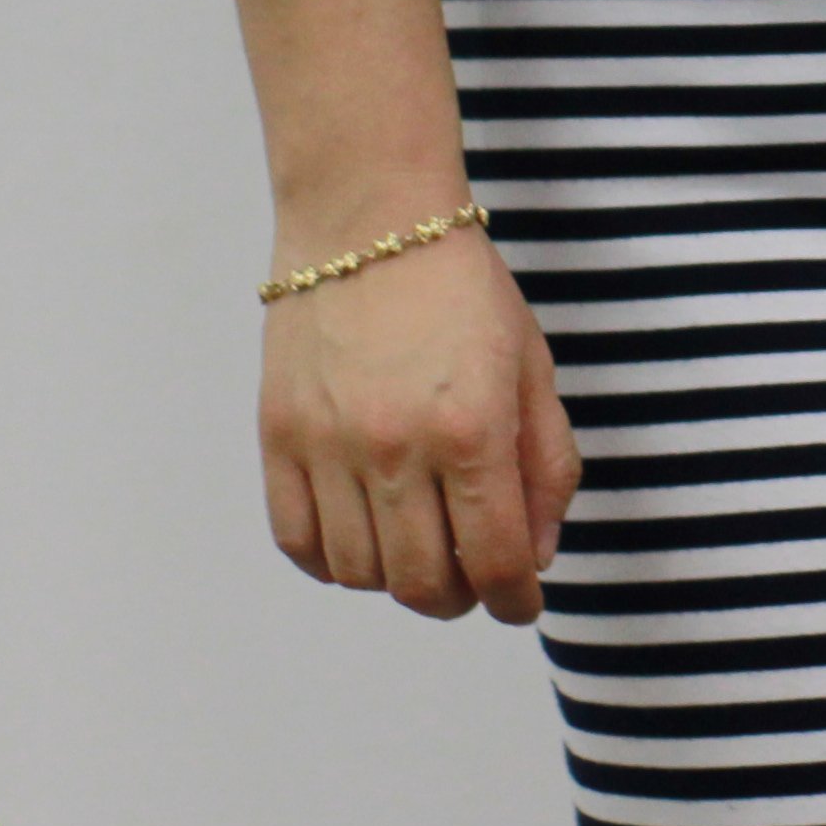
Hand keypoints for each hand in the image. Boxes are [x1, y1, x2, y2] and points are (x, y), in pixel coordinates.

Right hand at [259, 227, 574, 624]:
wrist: (370, 221)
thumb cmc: (464, 290)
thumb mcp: (532, 368)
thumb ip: (546, 465)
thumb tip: (538, 554)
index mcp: (472, 429)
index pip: (495, 559)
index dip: (515, 599)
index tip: (521, 604)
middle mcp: (396, 448)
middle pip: (424, 583)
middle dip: (462, 599)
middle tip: (476, 581)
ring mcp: (329, 447)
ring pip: (361, 573)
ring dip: (398, 581)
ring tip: (423, 551)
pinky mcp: (278, 438)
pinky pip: (298, 542)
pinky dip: (333, 562)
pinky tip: (364, 541)